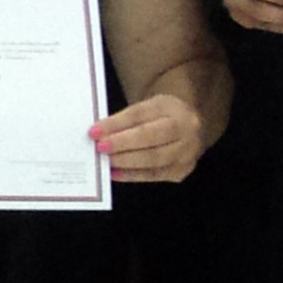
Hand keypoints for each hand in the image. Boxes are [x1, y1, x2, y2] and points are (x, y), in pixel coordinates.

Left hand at [90, 91, 205, 183]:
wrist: (187, 128)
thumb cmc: (161, 117)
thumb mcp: (147, 108)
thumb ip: (125, 121)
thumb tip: (100, 134)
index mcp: (173, 107)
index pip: (140, 114)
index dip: (116, 123)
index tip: (95, 131)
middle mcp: (186, 128)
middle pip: (151, 136)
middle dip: (122, 143)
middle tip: (100, 148)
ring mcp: (187, 151)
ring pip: (154, 159)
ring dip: (126, 161)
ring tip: (107, 161)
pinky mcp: (182, 170)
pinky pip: (154, 175)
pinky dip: (132, 175)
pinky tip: (116, 173)